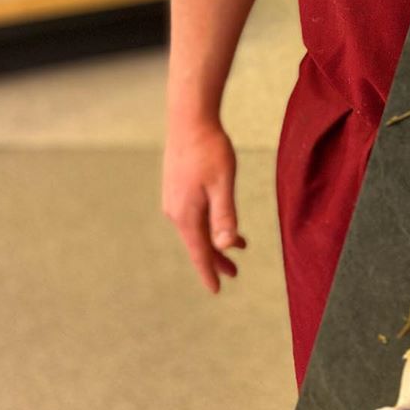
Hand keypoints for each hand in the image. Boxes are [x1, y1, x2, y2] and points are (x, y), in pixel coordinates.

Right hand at [162, 117, 246, 292]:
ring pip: (195, 228)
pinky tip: (217, 217)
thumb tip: (225, 246)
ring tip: (236, 246)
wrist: (189, 119)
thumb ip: (224, 215)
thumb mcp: (223, 182)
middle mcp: (175, 211)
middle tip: (234, 272)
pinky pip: (192, 214)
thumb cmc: (209, 149)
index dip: (209, 271)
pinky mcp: (175, 187)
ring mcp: (173, 199)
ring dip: (213, 239)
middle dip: (216, 258)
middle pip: (197, 243)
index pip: (199, 252)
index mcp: (186, 214)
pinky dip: (207, 223)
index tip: (217, 290)